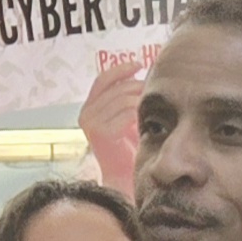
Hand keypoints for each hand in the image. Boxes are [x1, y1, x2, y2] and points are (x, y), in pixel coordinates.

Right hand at [78, 60, 142, 195]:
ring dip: (142, 100)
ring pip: (124, 99)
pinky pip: (127, 113)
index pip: (103, 79)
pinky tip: (149, 118)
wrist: (122, 177)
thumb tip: (141, 74)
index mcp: (88, 108)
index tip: (139, 64)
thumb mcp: (123, 119)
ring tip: (155, 106)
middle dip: (138, 86)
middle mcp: (86, 114)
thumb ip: (125, 100)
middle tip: (155, 90)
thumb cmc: (127, 149)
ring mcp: (92, 123)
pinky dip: (141, 113)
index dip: (121, 69)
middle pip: (117, 88)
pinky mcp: (102, 132)